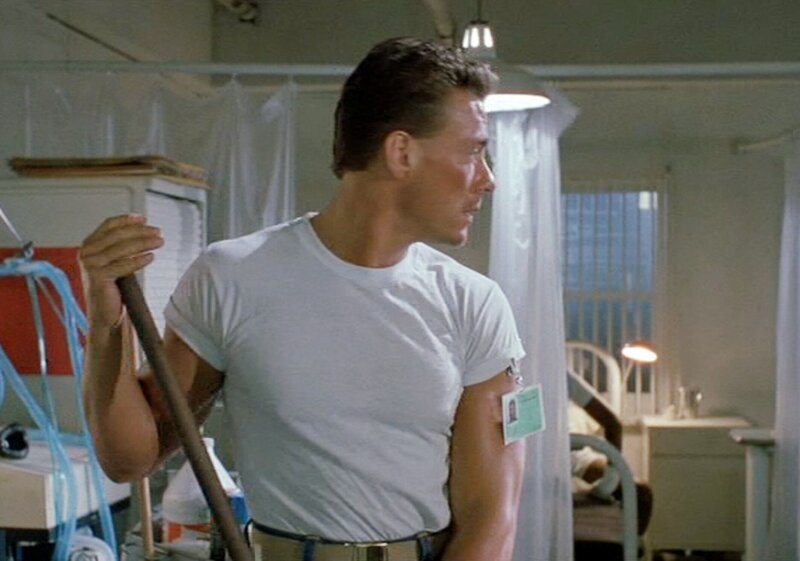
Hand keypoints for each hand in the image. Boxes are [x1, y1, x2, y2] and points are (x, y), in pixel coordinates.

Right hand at [78, 214, 163, 328]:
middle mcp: (86, 252)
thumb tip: (144, 229)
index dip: (127, 220)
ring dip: (144, 243)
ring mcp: (90, 265)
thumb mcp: (114, 261)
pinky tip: (151, 257)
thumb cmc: (113, 288)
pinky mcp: (97, 277)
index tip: (144, 219)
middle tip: (159, 232)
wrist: (105, 314)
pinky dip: (138, 260)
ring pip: (122, 248)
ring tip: (160, 242)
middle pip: (118, 235)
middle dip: (141, 231)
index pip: (109, 225)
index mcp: (89, 245)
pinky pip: (123, 265)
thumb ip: (121, 246)